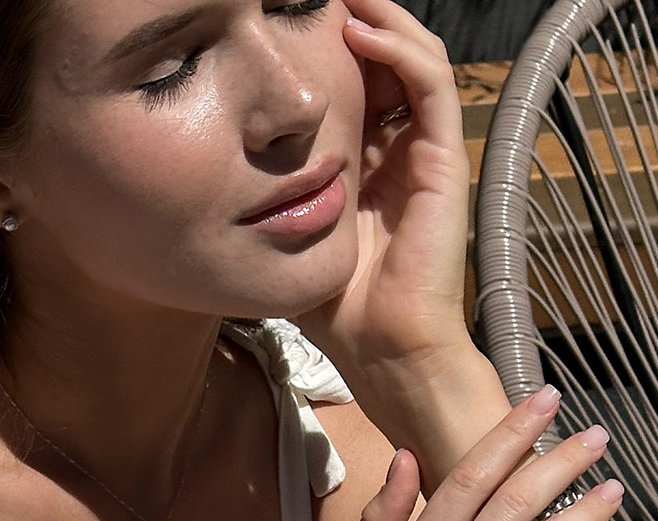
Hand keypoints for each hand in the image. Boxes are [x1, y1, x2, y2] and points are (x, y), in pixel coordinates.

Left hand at [297, 0, 472, 373]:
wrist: (383, 350)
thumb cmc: (337, 309)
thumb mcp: (288, 237)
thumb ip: (268, 202)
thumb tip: (211, 182)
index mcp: (367, 165)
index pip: (353, 87)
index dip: (325, 51)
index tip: (284, 22)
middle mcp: (399, 150)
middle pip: (383, 61)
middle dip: (352, 18)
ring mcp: (425, 151)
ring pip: (412, 56)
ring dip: (378, 15)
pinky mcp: (445, 159)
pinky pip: (428, 83)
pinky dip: (398, 48)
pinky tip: (358, 30)